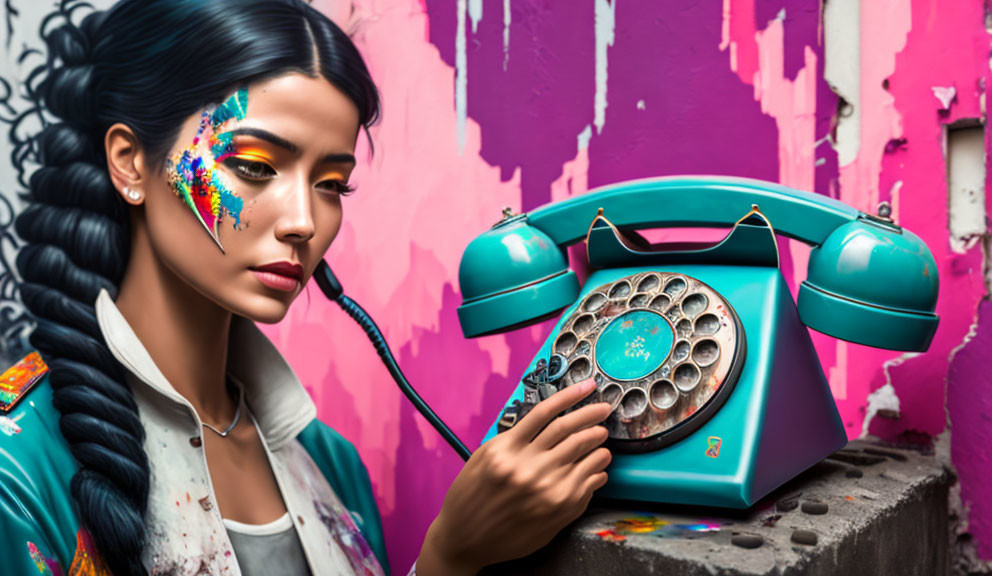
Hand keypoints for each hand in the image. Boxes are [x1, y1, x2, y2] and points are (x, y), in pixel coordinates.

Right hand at [416, 378, 611, 575]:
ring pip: (585, 454)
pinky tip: (597, 467)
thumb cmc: (471, 498)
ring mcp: (546, 489)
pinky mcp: (560, 509)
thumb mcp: (483, 457)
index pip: (546, 413)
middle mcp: (527, 467)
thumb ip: (513, 438)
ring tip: (601, 438)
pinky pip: (589, 481)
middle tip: (603, 410)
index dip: (571, 396)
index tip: (587, 387)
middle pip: (571, 430)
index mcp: (506, 450)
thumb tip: (546, 420)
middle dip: (593, 415)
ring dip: (599, 443)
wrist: (465, 539)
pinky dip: (598, 470)